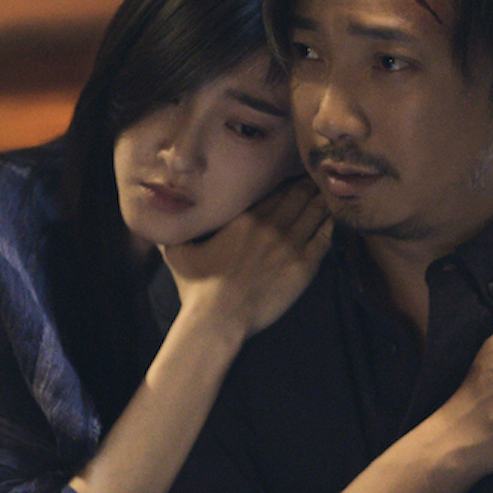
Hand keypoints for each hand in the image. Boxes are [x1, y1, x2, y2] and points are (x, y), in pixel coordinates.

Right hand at [160, 179, 331, 337]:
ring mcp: (290, 244)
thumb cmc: (196, 287)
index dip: (286, 180)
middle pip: (298, 195)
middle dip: (308, 184)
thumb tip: (157, 215)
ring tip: (327, 192)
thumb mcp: (177, 252)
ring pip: (314, 211)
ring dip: (321, 200)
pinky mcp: (304, 266)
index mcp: (244, 216)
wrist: (218, 318)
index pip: (274, 188)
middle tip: (316, 177)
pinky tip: (334, 218)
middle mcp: (270, 224)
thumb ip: (175, 229)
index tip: (293, 174)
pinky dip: (330, 224)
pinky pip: (325, 237)